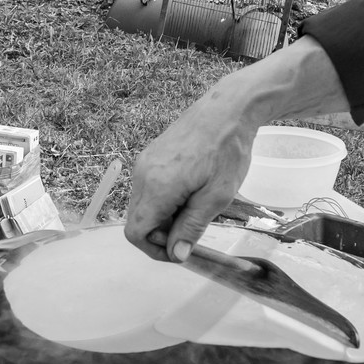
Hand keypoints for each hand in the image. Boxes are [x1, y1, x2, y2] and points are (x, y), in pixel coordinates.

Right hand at [124, 37, 351, 261]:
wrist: (227, 109)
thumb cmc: (227, 151)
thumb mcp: (217, 196)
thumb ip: (192, 227)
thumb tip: (177, 255)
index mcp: (157, 187)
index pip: (135, 233)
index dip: (155, 250)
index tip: (180, 250)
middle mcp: (142, 175)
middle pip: (137, 221)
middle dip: (161, 234)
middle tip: (193, 230)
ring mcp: (143, 163)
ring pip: (142, 206)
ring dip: (164, 217)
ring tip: (195, 206)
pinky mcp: (150, 156)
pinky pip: (147, 189)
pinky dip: (163, 200)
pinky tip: (189, 191)